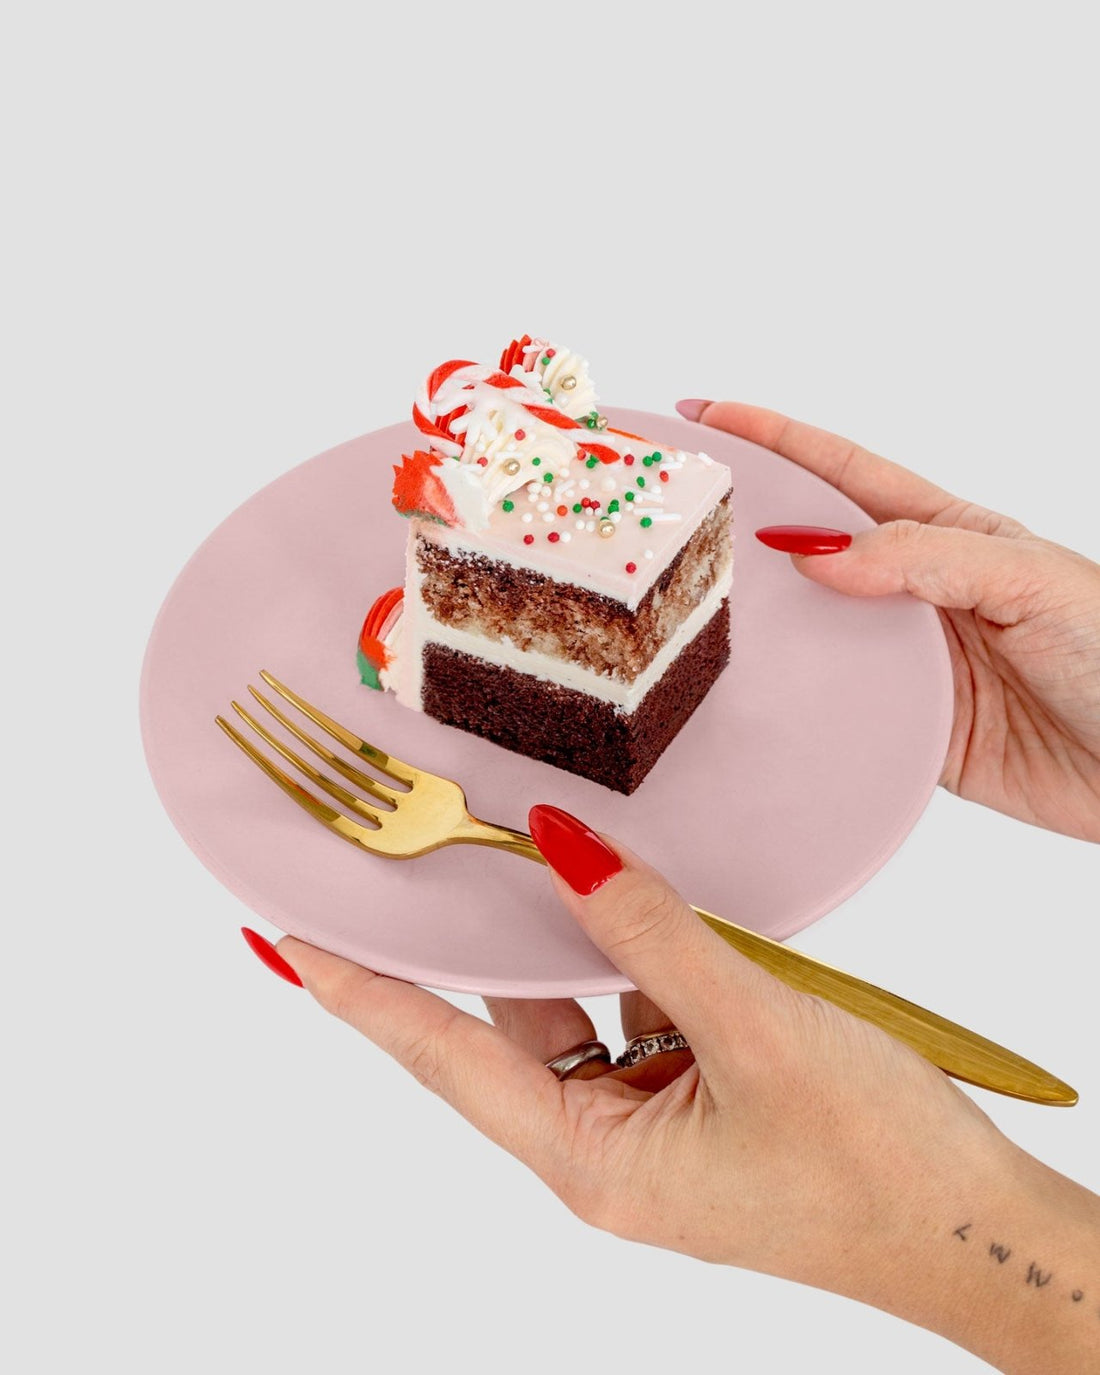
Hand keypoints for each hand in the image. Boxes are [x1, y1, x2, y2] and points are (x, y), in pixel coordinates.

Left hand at [254, 806, 1099, 1373]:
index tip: (286, 941)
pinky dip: (633, 961)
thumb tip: (562, 847)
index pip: (441, 1059)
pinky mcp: (697, 1103)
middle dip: (467, 948)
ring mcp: (653, 1127)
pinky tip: (642, 909)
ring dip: (571, 945)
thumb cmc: (877, 1165)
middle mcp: (606, 1148)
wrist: (980, 1229)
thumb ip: (649, 932)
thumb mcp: (755, 1027)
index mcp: (592, 1162)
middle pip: (503, 1029)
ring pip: (577, 1013)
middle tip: (418, 864)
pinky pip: (637, 1015)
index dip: (359, 995)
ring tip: (544, 867)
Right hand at [678, 401, 1099, 841]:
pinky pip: (830, 711)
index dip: (774, 439)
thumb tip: (818, 553)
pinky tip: (745, 697)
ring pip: (809, 633)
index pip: (841, 473)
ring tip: (679, 608)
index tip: (707, 414)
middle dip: (740, 527)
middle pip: (810, 551)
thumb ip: (925, 559)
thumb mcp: (1027, 579)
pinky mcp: (907, 730)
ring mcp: (906, 662)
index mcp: (947, 533)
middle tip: (670, 516)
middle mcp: (915, 593)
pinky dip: (789, 704)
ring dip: (754, 623)